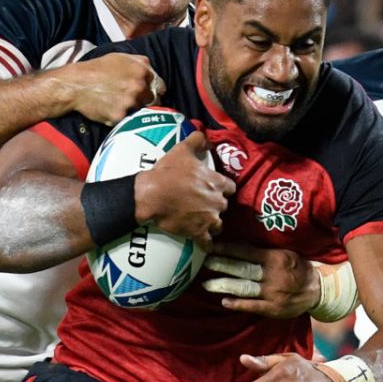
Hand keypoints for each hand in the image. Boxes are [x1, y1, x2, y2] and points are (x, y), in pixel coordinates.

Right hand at [64, 53, 165, 125]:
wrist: (76, 84)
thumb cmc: (97, 69)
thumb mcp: (120, 57)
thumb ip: (140, 62)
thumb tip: (152, 70)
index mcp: (142, 71)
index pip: (161, 87)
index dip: (156, 91)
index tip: (151, 95)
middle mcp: (139, 87)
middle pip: (154, 101)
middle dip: (146, 102)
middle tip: (134, 102)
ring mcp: (130, 102)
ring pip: (141, 111)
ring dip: (134, 110)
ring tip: (120, 105)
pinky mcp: (120, 116)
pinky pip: (127, 120)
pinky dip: (121, 118)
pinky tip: (111, 110)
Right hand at [135, 132, 234, 250]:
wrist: (152, 195)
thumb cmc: (168, 172)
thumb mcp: (183, 150)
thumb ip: (197, 140)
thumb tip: (205, 136)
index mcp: (216, 182)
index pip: (230, 188)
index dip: (224, 189)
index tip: (217, 189)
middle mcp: (217, 202)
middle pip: (224, 207)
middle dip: (217, 206)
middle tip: (206, 205)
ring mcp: (209, 219)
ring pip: (219, 225)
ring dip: (214, 224)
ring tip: (205, 223)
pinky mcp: (198, 232)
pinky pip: (208, 243)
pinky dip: (207, 244)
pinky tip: (205, 245)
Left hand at [202, 244, 319, 318]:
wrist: (316, 290)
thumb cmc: (296, 267)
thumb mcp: (284, 253)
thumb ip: (264, 251)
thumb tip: (240, 244)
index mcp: (275, 258)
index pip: (247, 252)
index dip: (229, 249)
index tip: (213, 247)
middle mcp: (273, 275)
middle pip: (243, 269)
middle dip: (222, 265)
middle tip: (205, 262)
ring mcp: (272, 293)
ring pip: (244, 288)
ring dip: (224, 285)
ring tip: (207, 284)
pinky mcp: (273, 308)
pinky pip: (252, 306)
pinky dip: (237, 303)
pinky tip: (224, 301)